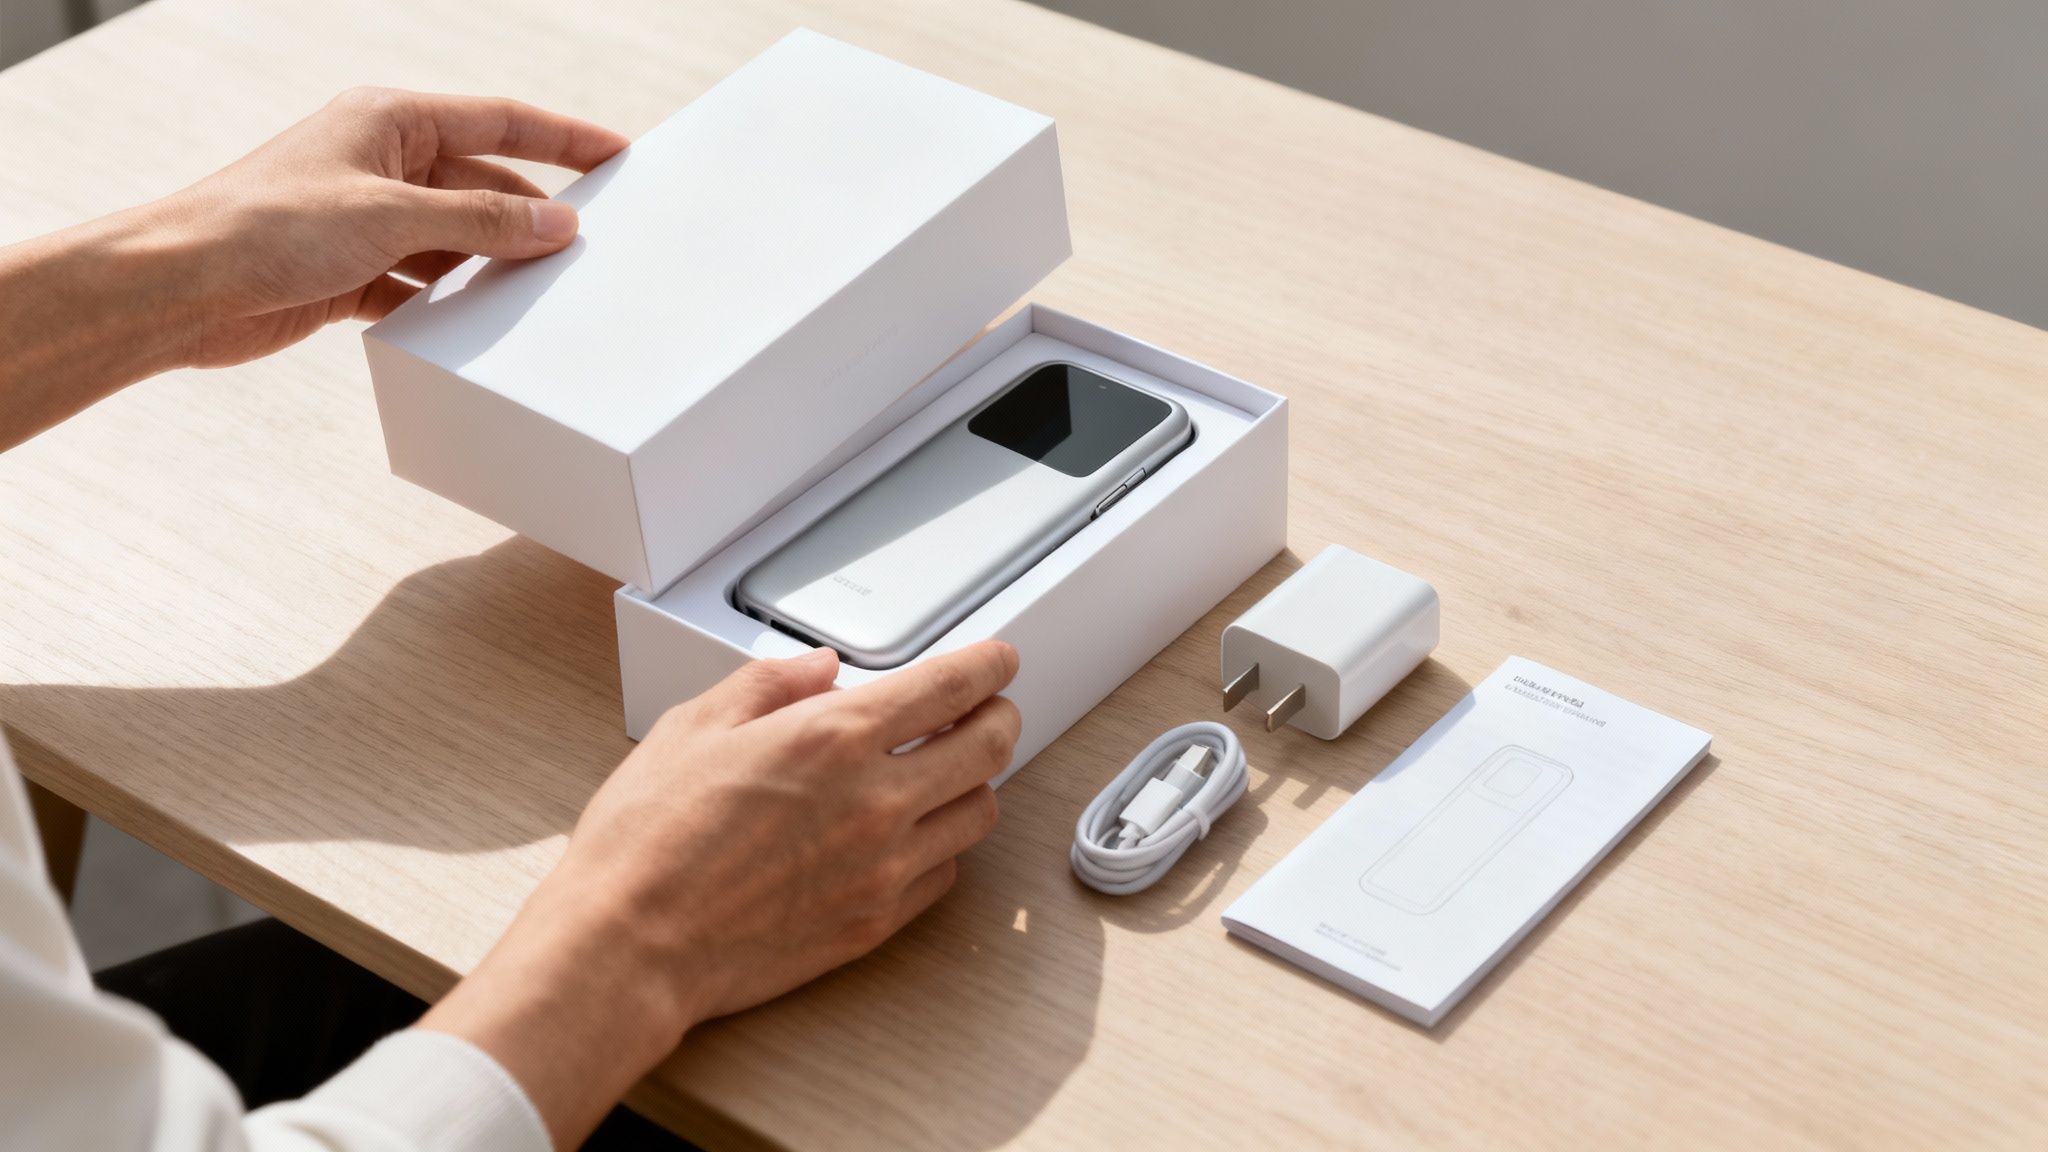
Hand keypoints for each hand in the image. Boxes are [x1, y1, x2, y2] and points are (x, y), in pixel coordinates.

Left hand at [165, 87, 628, 366]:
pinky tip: (479, 323)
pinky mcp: (352, 270)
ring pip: (457, 239)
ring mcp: (368, 217)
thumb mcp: (391, 216)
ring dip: (492, 265)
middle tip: (590, 247)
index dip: (565, 137)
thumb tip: (557, 226)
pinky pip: (425, 282)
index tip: (619, 153)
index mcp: (390, 121)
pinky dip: (451, 301)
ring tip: (542, 294)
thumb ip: (483, 220)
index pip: (500, 120)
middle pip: (485, 184)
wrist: (179, 287)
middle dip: (533, 216)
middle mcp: (382, 162)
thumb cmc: (266, 227)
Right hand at [421, 640, 1021, 1147]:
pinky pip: (944, 875)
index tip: (998, 660)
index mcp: (833, 738)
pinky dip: (940, 847)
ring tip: (944, 773)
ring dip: (973, 784)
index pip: (952, 686)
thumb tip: (821, 668)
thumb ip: (768, 685)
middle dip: (997, 717)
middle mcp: (875, 801)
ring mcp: (884, 868)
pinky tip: (908, 836)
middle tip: (984, 710)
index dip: (989, 665)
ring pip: (979, 814)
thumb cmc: (647, 841)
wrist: (629, 947)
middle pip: (990, 747)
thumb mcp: (693, 727)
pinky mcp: (876, 922)